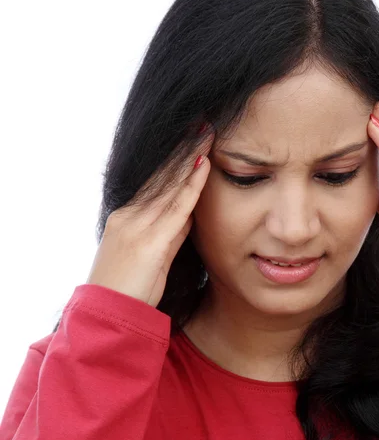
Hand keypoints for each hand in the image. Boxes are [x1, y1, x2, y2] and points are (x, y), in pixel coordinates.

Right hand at [87, 130, 213, 307]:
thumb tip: (190, 213)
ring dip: (189, 157)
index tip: (191, 137)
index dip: (174, 158)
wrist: (110, 316)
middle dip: (183, 148)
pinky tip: (203, 165)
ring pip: (169, 184)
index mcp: (127, 217)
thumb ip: (170, 232)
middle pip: (162, 176)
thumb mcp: (152, 255)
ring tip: (207, 133)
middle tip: (202, 124)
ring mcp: (138, 226)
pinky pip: (176, 207)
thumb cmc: (131, 289)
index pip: (155, 181)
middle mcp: (130, 215)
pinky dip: (191, 184)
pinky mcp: (149, 242)